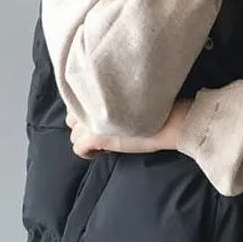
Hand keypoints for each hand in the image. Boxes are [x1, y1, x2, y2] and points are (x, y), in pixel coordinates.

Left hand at [66, 100, 193, 158]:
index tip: (105, 116)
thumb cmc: (157, 107)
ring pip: (74, 134)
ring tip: (105, 139)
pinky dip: (89, 153)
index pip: (77, 98)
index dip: (89, 109)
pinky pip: (78, 148)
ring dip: (86, 138)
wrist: (170, 120)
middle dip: (84, 124)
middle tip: (104, 128)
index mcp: (99, 88)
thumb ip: (113, 97)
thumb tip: (104, 106)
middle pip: (72, 116)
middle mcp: (91, 102)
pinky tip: (104, 151)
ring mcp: (90, 120)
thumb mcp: (130, 96)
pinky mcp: (94, 137)